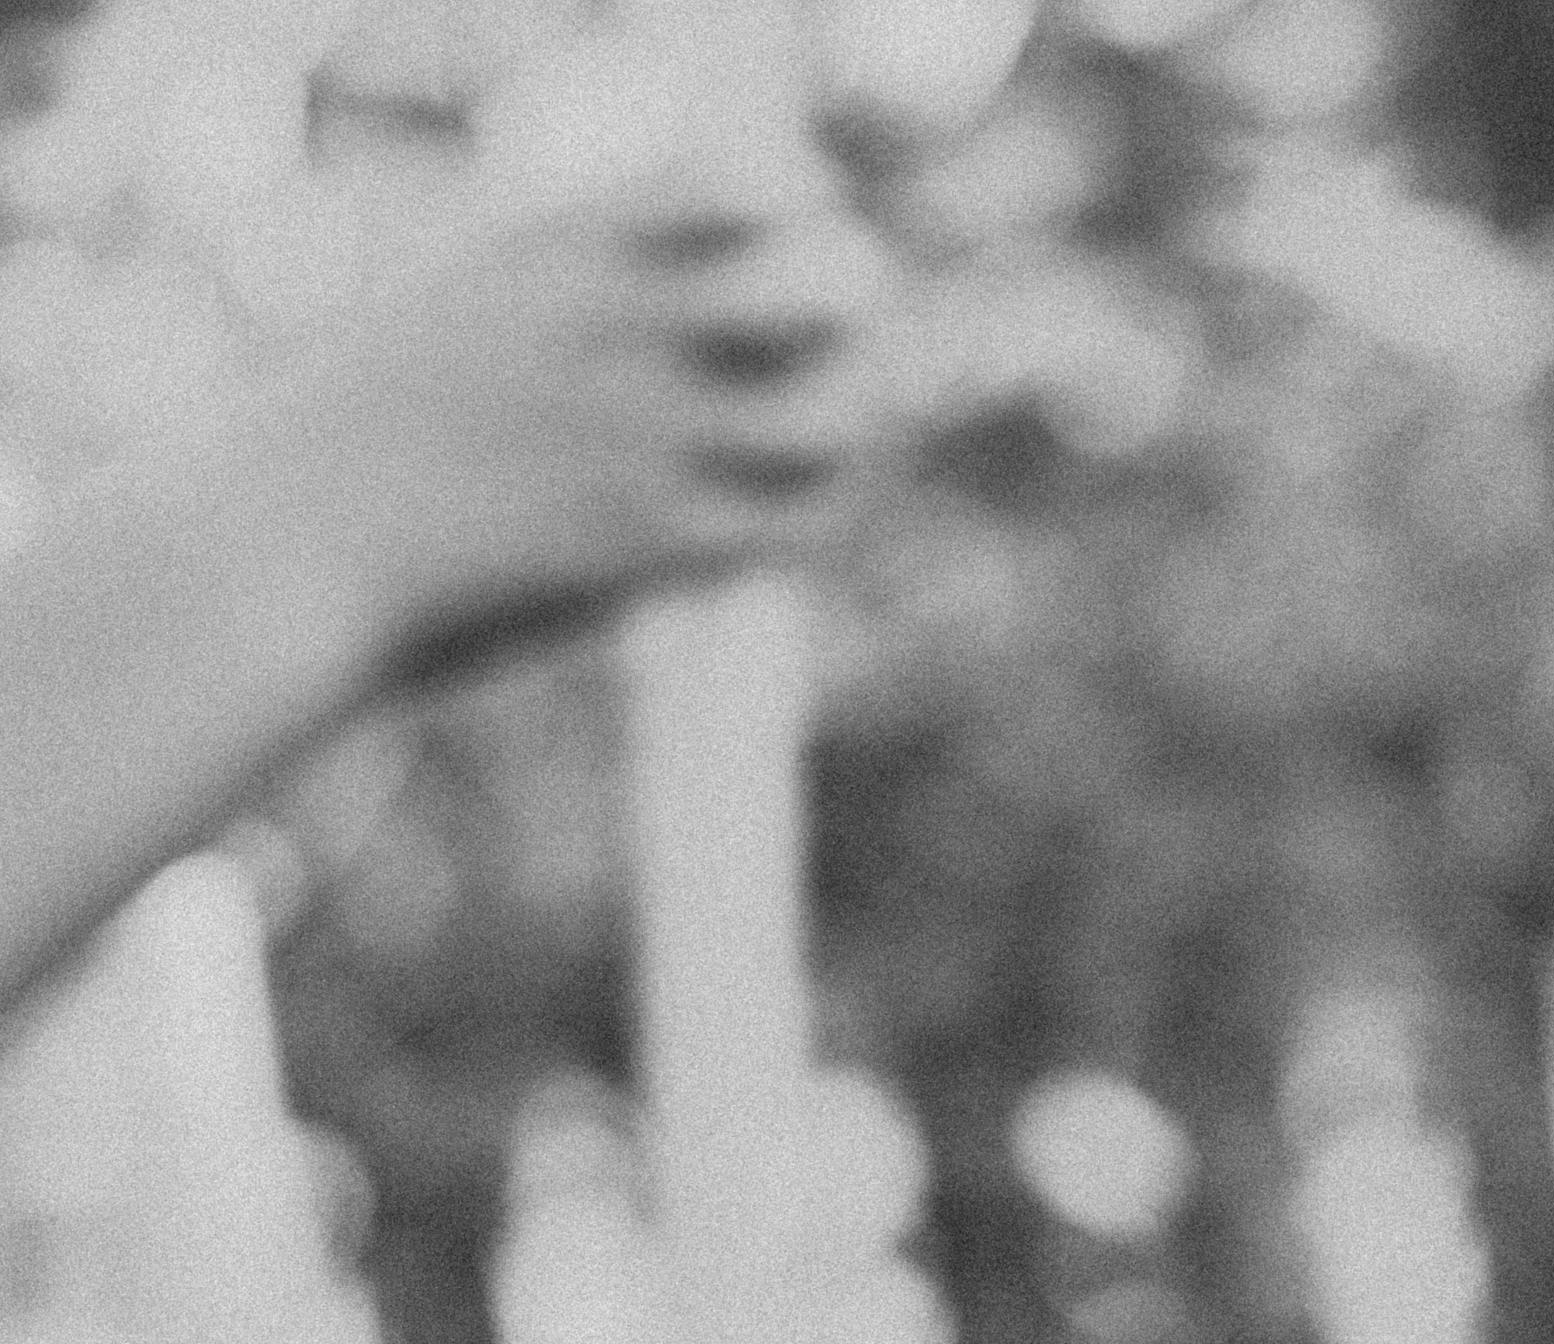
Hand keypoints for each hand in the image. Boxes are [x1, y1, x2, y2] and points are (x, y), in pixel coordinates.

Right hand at [241, 127, 899, 683]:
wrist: (284, 545)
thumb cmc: (355, 438)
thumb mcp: (454, 316)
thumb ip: (559, 289)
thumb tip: (657, 286)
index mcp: (561, 251)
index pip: (744, 179)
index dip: (804, 206)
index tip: (813, 234)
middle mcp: (617, 327)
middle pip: (828, 286)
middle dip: (860, 320)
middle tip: (844, 355)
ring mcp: (642, 434)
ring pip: (838, 418)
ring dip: (847, 439)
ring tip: (817, 458)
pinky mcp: (650, 544)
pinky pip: (799, 526)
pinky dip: (811, 524)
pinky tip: (778, 532)